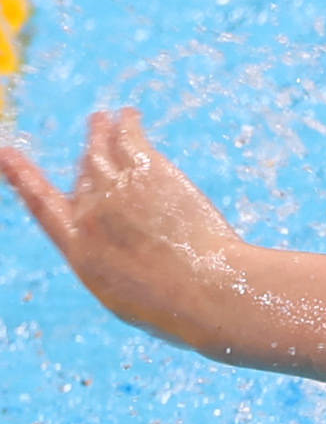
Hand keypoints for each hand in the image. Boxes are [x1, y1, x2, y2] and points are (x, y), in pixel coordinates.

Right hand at [1, 108, 253, 350]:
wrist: (207, 292)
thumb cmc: (178, 308)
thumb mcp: (129, 296)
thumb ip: (117, 264)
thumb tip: (127, 251)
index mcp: (78, 248)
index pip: (41, 204)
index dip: (20, 176)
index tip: (7, 154)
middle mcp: (90, 212)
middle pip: (85, 176)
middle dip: (89, 158)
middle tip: (93, 135)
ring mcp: (116, 188)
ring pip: (102, 149)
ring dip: (101, 131)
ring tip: (104, 118)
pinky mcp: (148, 170)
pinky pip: (129, 136)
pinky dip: (126, 123)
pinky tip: (129, 115)